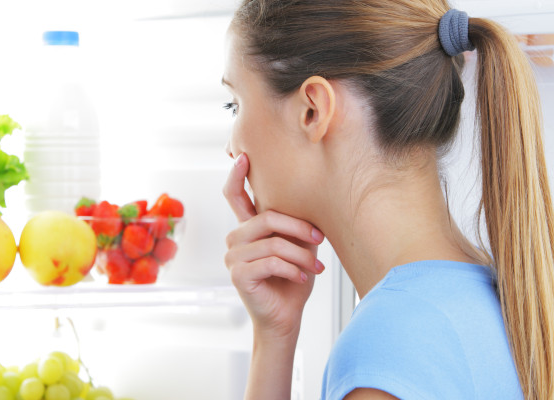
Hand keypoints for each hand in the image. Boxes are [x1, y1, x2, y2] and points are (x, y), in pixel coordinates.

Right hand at [223, 153, 324, 339]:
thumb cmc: (292, 280)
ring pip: (273, 243)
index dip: (237, 175)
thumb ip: (294, 225)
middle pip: (267, 217)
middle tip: (320, 239)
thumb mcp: (298, 246)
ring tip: (316, 267)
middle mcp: (235, 239)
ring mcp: (233, 257)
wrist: (285, 316)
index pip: (234, 196)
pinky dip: (293, 269)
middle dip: (299, 227)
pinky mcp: (238, 275)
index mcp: (247, 228)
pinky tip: (303, 277)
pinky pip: (271, 262)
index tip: (244, 156)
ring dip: (301, 255)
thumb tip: (312, 197)